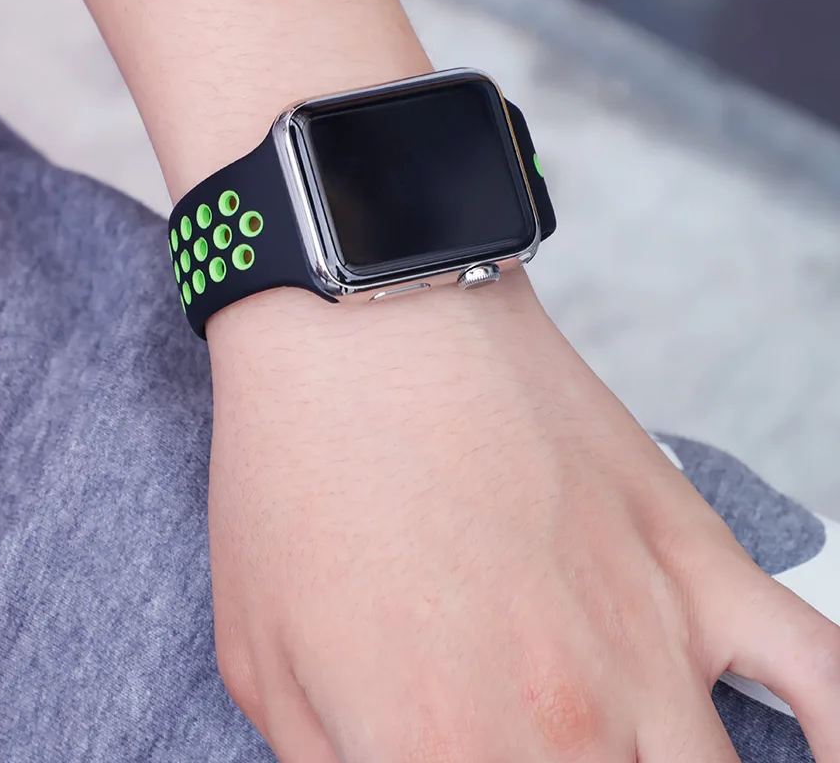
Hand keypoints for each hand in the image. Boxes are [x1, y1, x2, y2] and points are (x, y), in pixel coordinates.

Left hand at [206, 269, 839, 762]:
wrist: (363, 325)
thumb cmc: (296, 470)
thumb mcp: (262, 656)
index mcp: (435, 758)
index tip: (455, 760)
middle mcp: (561, 728)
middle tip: (524, 738)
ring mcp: (647, 646)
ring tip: (624, 747)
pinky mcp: (696, 563)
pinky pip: (822, 681)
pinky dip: (839, 741)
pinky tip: (823, 760)